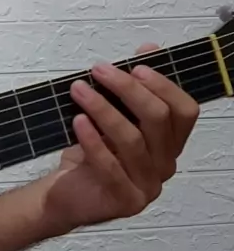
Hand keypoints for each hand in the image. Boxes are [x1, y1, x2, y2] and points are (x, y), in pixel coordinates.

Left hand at [42, 45, 198, 233]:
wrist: (66, 196)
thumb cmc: (91, 155)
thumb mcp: (112, 116)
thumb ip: (131, 87)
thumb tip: (149, 49)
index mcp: (168, 143)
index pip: (185, 111)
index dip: (164, 86)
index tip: (136, 66)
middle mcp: (164, 164)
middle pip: (158, 120)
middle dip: (128, 90)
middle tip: (99, 71)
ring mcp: (148, 186)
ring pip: (133, 140)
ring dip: (104, 109)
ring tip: (79, 91)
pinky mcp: (126, 201)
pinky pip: (111, 166)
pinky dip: (93, 140)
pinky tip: (78, 121)